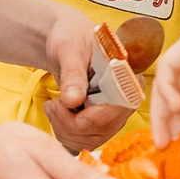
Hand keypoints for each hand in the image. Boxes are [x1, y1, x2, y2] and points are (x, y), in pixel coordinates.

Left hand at [37, 7, 132, 155]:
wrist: (67, 41)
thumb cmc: (71, 37)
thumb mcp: (69, 50)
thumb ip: (73, 74)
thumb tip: (73, 101)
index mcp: (128, 77)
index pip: (112, 114)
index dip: (82, 118)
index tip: (58, 104)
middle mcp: (127, 99)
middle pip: (101, 130)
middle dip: (69, 124)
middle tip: (51, 104)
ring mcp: (115, 113)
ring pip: (91, 140)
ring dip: (65, 130)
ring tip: (53, 106)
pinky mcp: (103, 122)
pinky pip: (86, 141)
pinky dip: (66, 134)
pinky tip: (59, 114)